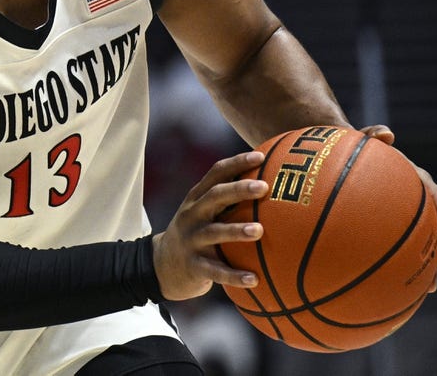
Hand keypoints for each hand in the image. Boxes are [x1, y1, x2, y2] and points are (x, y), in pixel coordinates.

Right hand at [152, 150, 267, 300]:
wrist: (163, 265)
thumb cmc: (197, 234)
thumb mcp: (205, 214)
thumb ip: (230, 201)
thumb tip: (273, 185)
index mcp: (197, 199)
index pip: (216, 174)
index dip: (237, 163)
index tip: (262, 156)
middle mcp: (192, 215)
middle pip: (214, 197)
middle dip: (238, 189)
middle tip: (263, 187)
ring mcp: (191, 240)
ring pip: (214, 232)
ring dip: (236, 230)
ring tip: (259, 230)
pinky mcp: (193, 266)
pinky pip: (215, 271)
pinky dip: (234, 275)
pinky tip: (254, 279)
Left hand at [359, 124, 436, 292]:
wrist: (343, 161)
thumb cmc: (354, 150)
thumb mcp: (361, 139)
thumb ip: (371, 134)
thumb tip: (387, 133)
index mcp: (414, 181)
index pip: (436, 195)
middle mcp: (415, 202)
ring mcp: (404, 219)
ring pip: (424, 245)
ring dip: (430, 266)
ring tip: (430, 288)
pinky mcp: (391, 232)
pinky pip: (400, 252)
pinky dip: (403, 270)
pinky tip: (396, 291)